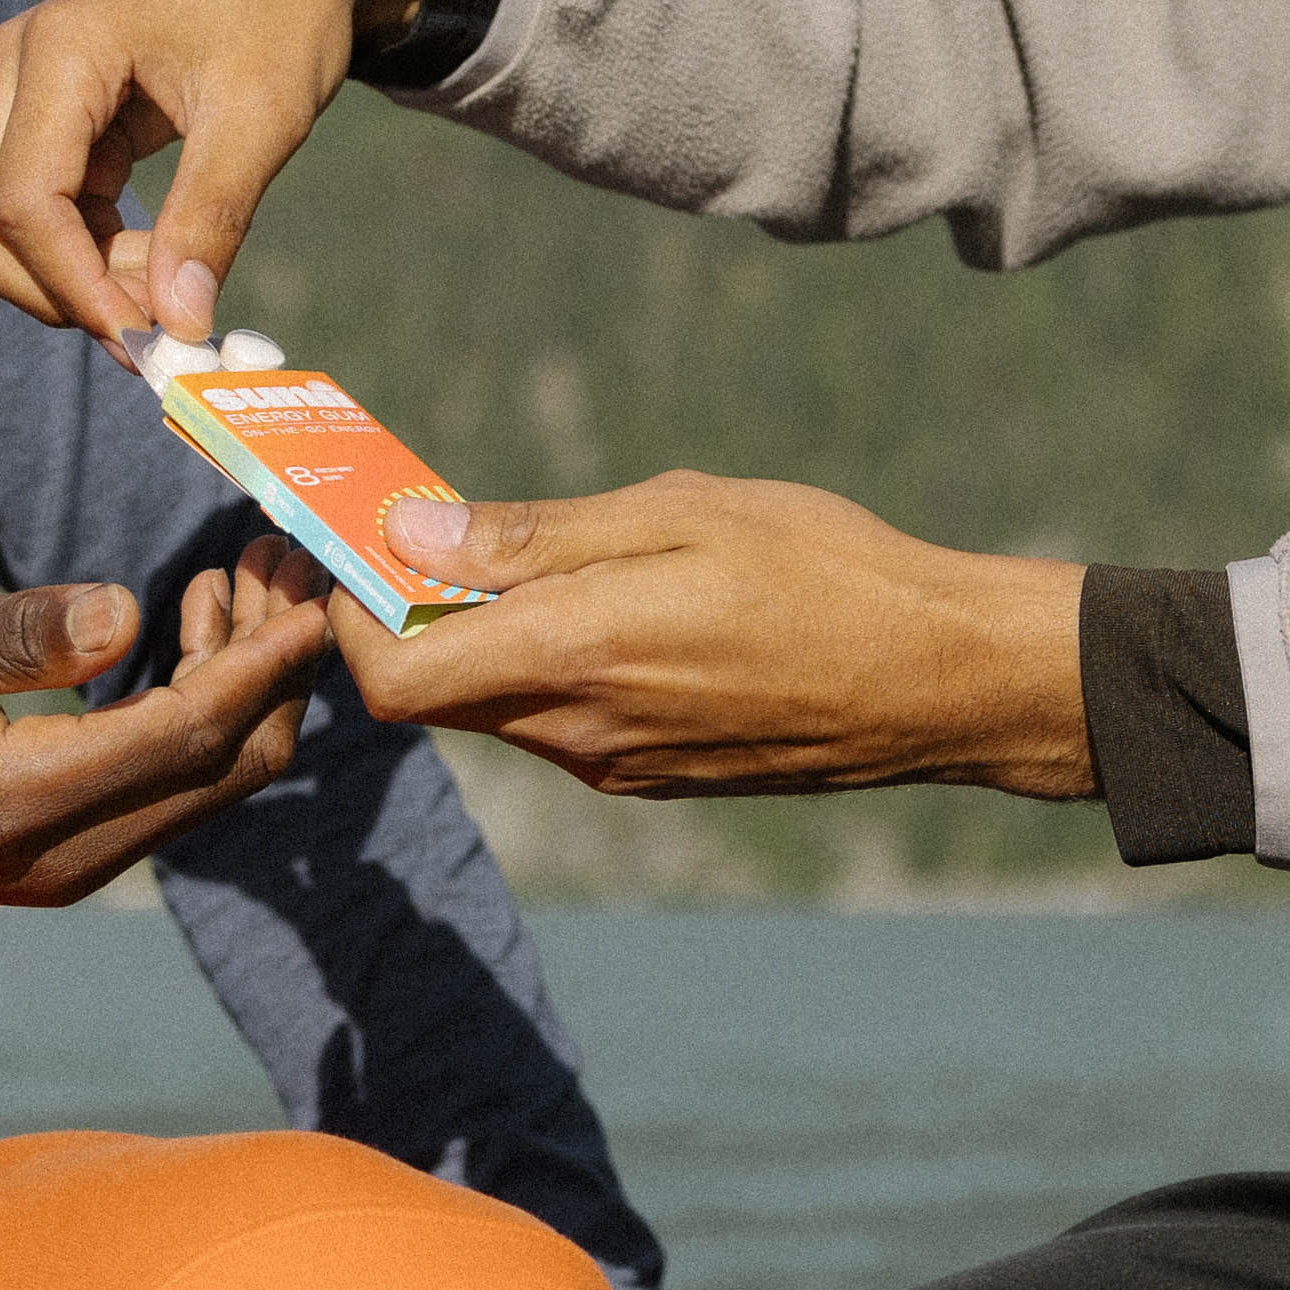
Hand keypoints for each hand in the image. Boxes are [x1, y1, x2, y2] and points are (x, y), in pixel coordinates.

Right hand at [0, 0, 447, 362]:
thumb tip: (177, 328)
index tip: (148, 339)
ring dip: (62, 274)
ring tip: (163, 285)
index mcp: (62, 49)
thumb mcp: (263, 115)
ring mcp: (25, 85)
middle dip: (43, 289)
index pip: (23, 200)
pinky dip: (79, 251)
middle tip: (142, 328)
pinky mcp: (50, 109)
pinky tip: (153, 261)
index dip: (74, 286)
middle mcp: (20, 62)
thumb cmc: (285, 6)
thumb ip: (210, 220)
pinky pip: (32, 204)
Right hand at [0, 538, 335, 947]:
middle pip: (227, 767)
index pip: (193, 730)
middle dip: (278, 664)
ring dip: (244, 683)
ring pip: (207, 783)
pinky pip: (166, 790)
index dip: (270, 657)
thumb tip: (129, 609)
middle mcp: (63, 855)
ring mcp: (64, 868)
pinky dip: (200, 711)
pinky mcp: (56, 858)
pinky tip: (184, 628)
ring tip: (243, 578)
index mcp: (23, 801)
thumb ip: (14, 635)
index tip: (321, 582)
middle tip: (290, 561)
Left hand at [339, 473, 1094, 801]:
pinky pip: (560, 725)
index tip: (352, 544)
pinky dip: (541, 666)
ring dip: (479, 638)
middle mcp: (581, 733)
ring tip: (520, 551)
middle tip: (422, 521)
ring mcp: (620, 766)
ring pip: (498, 708)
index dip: (349, 617)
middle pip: (436, 693)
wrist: (940, 680)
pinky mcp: (657, 776)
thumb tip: (413, 535)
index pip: (395, 677)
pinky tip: (597, 604)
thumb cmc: (823, 569)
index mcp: (574, 658)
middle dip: (406, 615)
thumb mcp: (679, 513)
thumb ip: (537, 537)